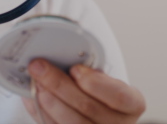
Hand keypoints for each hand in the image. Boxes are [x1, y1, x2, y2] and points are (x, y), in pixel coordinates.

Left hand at [22, 59, 144, 123]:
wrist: (96, 110)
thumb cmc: (99, 89)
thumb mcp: (103, 76)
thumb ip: (88, 68)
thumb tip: (61, 50)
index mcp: (132, 104)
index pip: (119, 96)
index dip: (96, 83)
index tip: (75, 69)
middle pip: (88, 107)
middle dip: (59, 85)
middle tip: (39, 67)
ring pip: (72, 123)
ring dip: (49, 101)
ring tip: (36, 83)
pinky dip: (42, 113)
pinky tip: (34, 98)